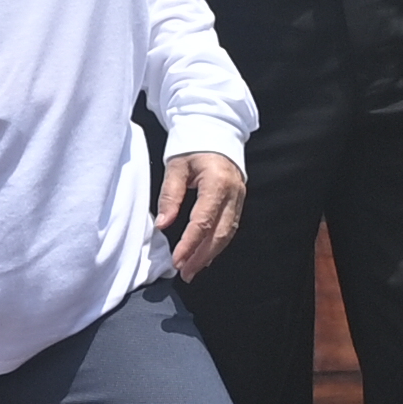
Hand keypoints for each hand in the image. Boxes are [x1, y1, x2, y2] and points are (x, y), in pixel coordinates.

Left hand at [155, 151, 246, 277]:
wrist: (216, 130)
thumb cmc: (194, 144)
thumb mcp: (176, 166)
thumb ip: (170, 195)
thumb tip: (163, 225)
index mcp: (217, 182)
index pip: (203, 221)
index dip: (190, 244)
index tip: (177, 260)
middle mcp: (233, 193)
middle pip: (220, 233)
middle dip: (201, 256)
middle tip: (185, 273)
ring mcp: (239, 197)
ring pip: (227, 233)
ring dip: (210, 254)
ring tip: (192, 269)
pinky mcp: (238, 201)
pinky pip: (230, 227)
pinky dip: (217, 244)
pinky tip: (205, 255)